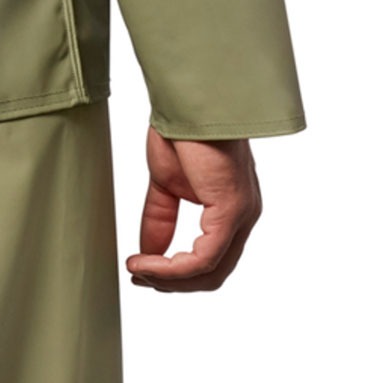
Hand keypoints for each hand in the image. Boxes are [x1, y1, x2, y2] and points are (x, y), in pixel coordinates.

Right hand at [124, 125, 262, 290]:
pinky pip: (205, 257)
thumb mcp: (166, 183)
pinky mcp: (232, 210)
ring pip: (210, 271)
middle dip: (172, 283)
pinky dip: (172, 267)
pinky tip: (147, 262)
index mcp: (229, 209)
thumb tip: (148, 253)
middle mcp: (243, 217)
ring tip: (138, 271)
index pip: (210, 260)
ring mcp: (242, 215)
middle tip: (138, 277)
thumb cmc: (181, 129)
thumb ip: (160, 219)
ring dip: (169, 279)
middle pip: (213, 274)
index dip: (176, 274)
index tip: (142, 271)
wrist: (188, 100)